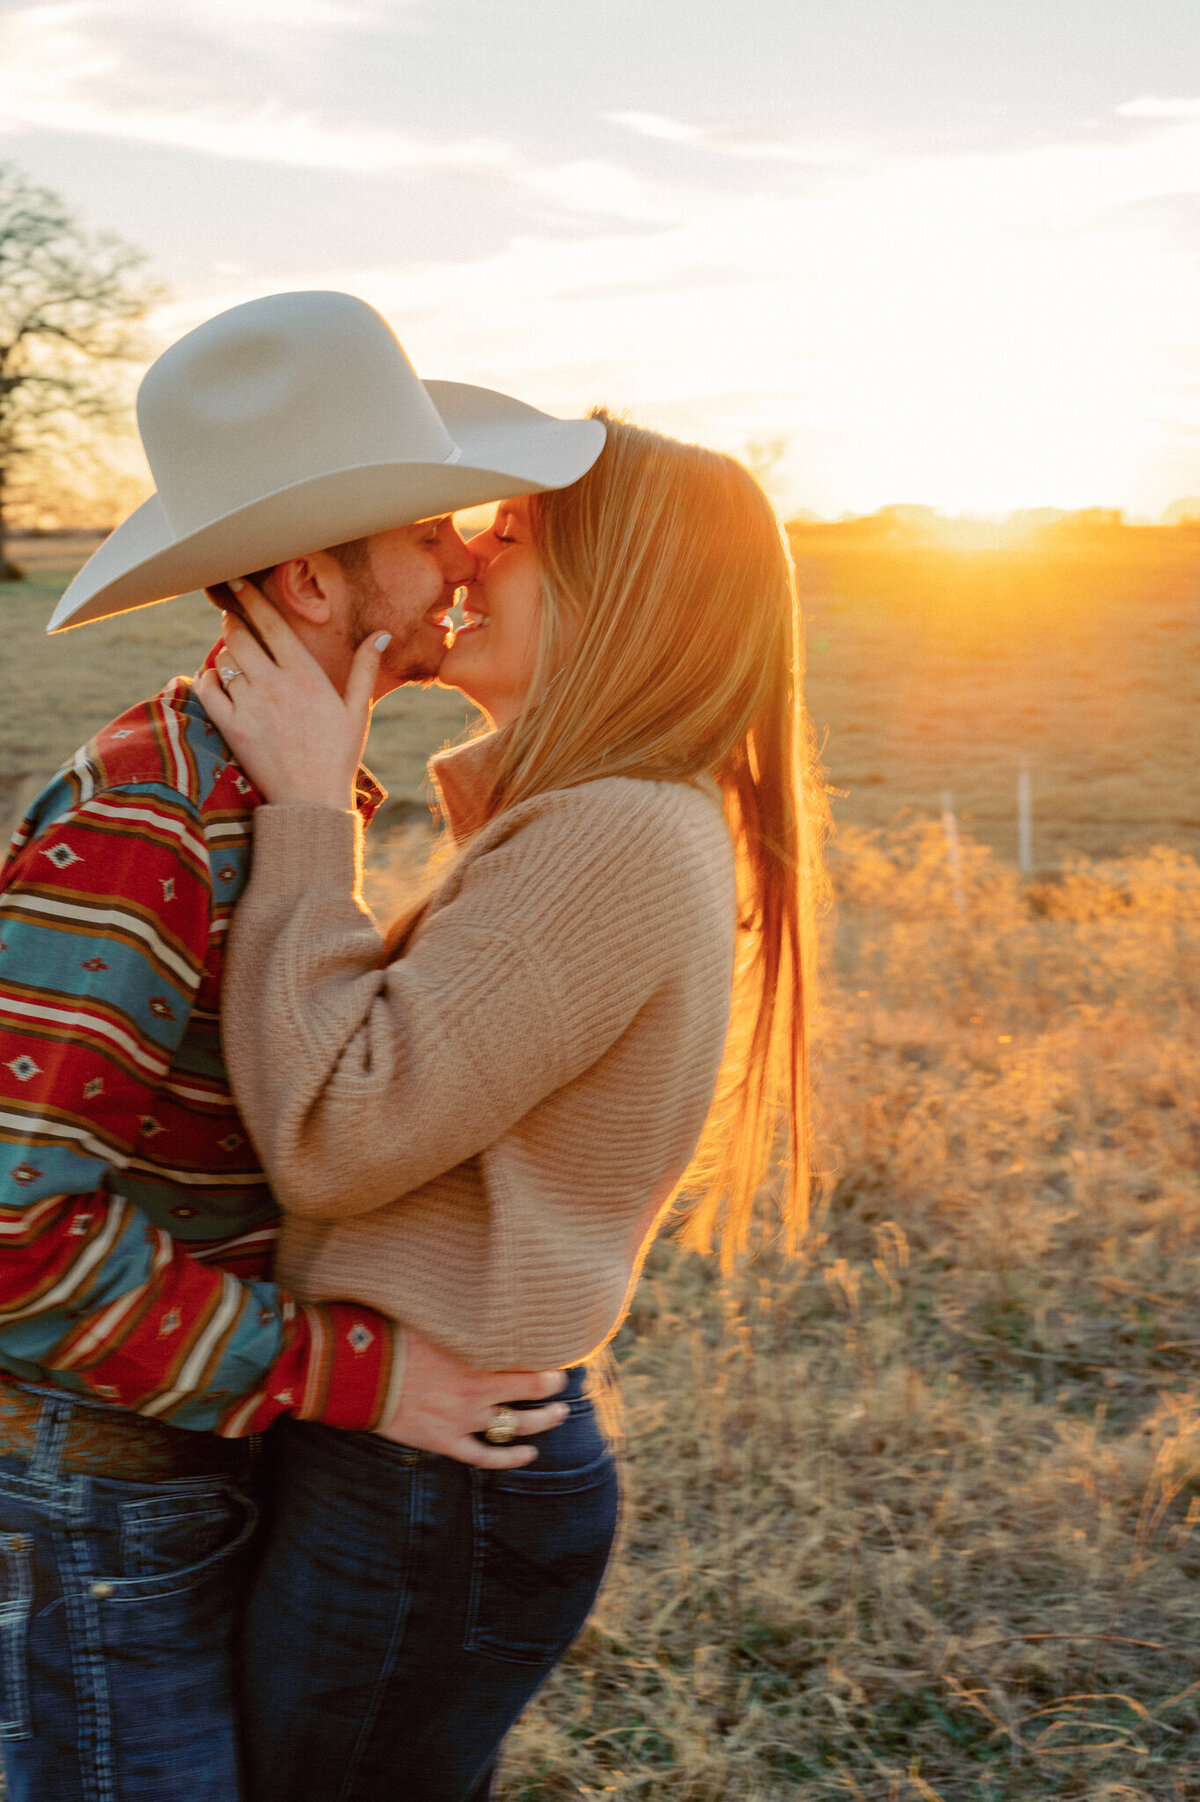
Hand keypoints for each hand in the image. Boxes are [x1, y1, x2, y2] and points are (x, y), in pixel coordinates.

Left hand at [195, 580, 389, 807]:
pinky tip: (216, 679)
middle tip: (231, 616)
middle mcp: (275, 685)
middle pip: (240, 636)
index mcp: (306, 675)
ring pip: (224, 660)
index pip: (272, 624)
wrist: (312, 800)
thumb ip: (365, 668)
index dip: (251, 598)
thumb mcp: (357, 710)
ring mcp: (250, 705)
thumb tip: (382, 635)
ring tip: (233, 653)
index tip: (237, 583)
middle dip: (232, 620)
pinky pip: (207, 688)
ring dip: (225, 651)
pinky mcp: (231, 727)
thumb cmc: (339, 755)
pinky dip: (207, 678)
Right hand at [376, 1326, 568, 1469]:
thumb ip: (460, 1317)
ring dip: (543, 1421)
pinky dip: (510, 1458)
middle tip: (564, 1383)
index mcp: (475, 1358)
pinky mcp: (445, 1441)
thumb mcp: (432, 1318)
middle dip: (553, 1388)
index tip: (557, 1352)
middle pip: (531, 1393)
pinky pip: (485, 1456)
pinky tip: (529, 1454)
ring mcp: (463, 1420)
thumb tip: (476, 1294)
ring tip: (559, 1415)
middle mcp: (476, 1391)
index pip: (526, 1360)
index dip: (546, 1358)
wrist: (359, 1375)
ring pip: (516, 1426)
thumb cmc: (392, 1338)